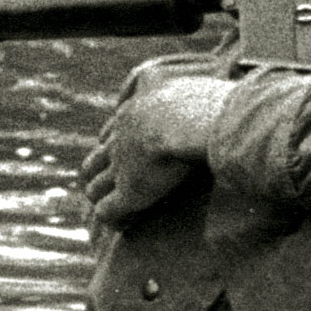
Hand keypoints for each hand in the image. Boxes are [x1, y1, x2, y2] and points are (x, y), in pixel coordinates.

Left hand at [81, 75, 230, 226]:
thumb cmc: (204, 103)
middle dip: (99, 172)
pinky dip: (112, 218)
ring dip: (100, 197)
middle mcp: (119, 140)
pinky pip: (107, 210)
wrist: (191, 120)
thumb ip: (189, 93)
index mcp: (132, 113)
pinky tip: (122, 224)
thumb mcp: (189, 86)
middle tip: (111, 184)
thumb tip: (216, 94)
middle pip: (96, 159)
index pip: (112, 132)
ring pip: (94, 186)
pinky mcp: (128, 192)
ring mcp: (120, 167)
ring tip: (112, 209)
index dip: (115, 145)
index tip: (128, 155)